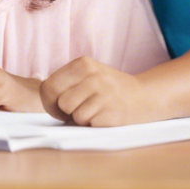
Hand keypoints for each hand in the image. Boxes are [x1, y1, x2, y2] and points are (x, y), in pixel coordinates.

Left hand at [40, 56, 159, 125]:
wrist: (145, 96)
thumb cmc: (108, 88)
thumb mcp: (88, 74)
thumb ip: (66, 83)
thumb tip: (45, 100)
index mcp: (82, 64)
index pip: (48, 87)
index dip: (49, 101)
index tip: (59, 105)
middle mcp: (94, 76)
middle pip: (61, 103)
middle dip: (66, 111)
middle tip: (80, 108)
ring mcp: (105, 94)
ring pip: (75, 116)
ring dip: (82, 118)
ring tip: (95, 109)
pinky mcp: (114, 113)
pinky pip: (91, 124)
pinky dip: (95, 124)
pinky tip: (106, 115)